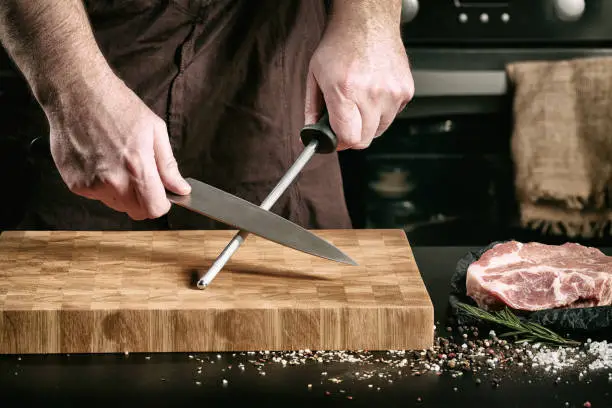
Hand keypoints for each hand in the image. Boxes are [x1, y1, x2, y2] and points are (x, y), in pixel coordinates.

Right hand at [45, 69, 190, 219]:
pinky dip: (101, 185)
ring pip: (116, 205)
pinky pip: (96, 195)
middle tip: (140, 175)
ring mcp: (91, 184)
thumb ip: (168, 165)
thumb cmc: (118, 106)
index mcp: (137, 167)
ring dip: (122, 192)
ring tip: (117, 162)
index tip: (162, 194)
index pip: (155, 209)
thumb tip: (181, 189)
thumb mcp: (154, 130)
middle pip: (136, 211)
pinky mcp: (74, 184)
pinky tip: (100, 160)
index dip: (162, 203)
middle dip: (144, 199)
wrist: (76, 92)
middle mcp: (113, 181)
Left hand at [305, 18, 413, 149]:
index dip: (340, 143)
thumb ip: (312, 110)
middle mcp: (372, 93)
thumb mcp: (315, 76)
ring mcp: (392, 93)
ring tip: (360, 100)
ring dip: (369, 123)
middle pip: (365, 139)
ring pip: (380, 129)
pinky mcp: (406, 91)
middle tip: (346, 120)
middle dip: (353, 134)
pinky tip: (374, 92)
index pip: (349, 138)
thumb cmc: (341, 43)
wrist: (367, 21)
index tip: (336, 139)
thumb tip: (310, 133)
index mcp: (346, 90)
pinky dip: (383, 110)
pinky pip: (393, 115)